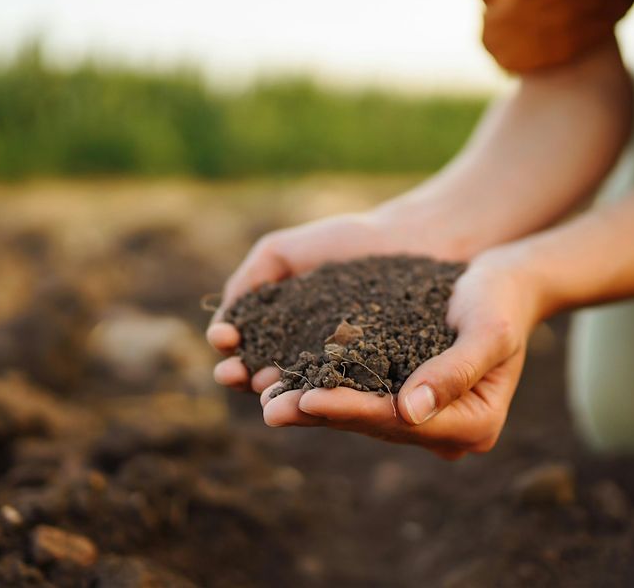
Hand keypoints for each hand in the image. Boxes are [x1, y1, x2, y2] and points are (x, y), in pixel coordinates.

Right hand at [207, 211, 453, 391]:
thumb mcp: (283, 252)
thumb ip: (250, 279)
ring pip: (302, 389)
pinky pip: (348, 390)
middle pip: (267, 375)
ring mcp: (342, 371)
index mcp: (283, 331)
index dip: (231, 349)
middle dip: (244, 376)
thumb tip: (222, 324)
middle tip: (233, 373)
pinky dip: (325, 394)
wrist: (411, 239)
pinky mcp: (377, 380)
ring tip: (263, 388)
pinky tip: (308, 390)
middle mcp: (308, 357)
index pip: (247, 348)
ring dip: (277, 393)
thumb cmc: (348, 242)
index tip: (223, 340)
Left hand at [258, 248, 540, 459]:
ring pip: (360, 416)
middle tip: (268, 407)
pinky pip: (358, 397)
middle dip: (319, 414)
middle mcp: (447, 432)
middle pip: (374, 425)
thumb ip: (455, 370)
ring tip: (264, 398)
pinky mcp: (405, 398)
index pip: (400, 422)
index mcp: (475, 425)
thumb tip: (410, 411)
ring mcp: (425, 419)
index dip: (351, 410)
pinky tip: (283, 380)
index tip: (307, 398)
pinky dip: (323, 388)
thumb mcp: (488, 329)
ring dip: (311, 407)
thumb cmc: (501, 300)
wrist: (505, 284)